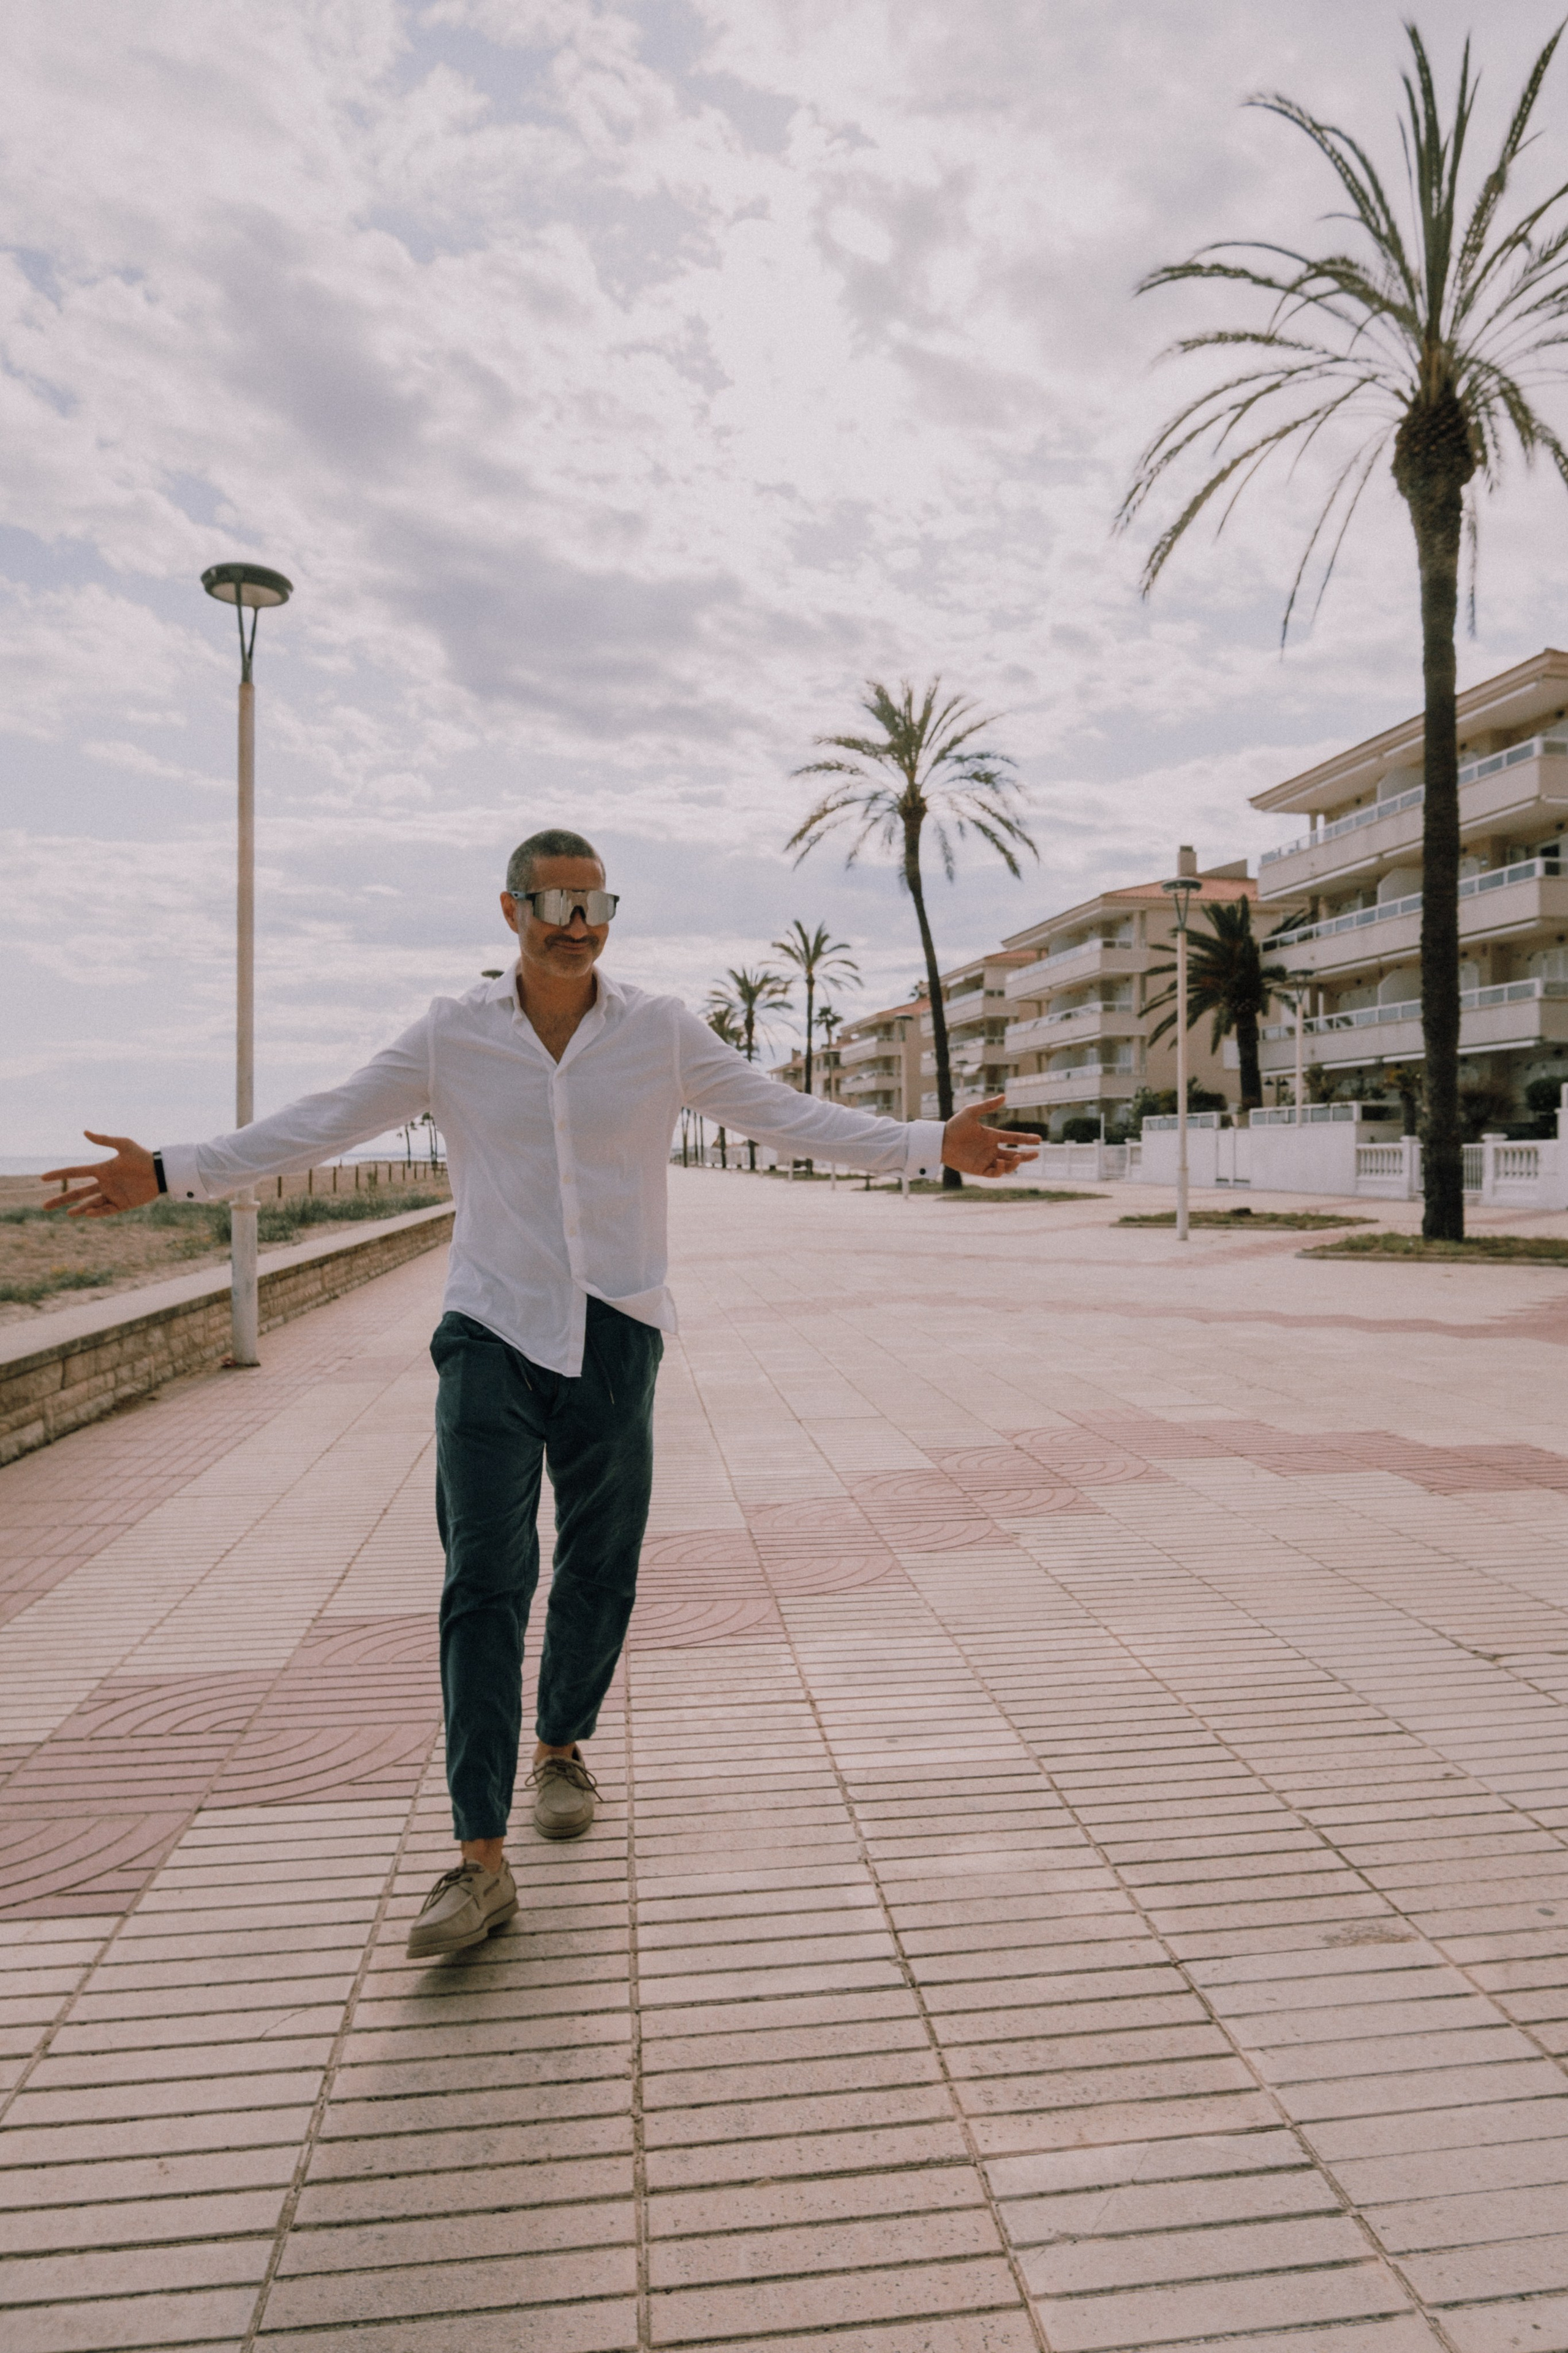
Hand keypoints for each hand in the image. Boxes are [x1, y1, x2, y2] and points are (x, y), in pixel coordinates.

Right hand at [42, 1132, 159, 1217]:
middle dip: (61, 1200)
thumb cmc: (143, 1156)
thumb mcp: (123, 1145)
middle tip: (44, 1206)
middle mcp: (104, 1183)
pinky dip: (97, 1212)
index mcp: (101, 1169)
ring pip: (90, 1204)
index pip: (75, 1173)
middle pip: (77, 1193)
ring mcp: (112, 1195)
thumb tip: (84, 1132)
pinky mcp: (122, 1204)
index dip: (59, 1174)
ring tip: (69, 1213)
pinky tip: (88, 1212)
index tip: (43, 1177)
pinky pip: (107, 1210)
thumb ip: (104, 1140)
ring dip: (79, 1209)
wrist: (161, 1171)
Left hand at [941, 1096, 1039, 1176]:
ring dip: (1014, 1163)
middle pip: (1013, 1154)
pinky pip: (995, 1172)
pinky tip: (1003, 1163)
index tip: (1038, 1139)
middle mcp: (991, 1149)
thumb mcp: (971, 1112)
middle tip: (1036, 1154)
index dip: (1026, 1138)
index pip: (1013, 1138)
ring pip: (1007, 1165)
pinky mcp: (979, 1169)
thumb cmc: (954, 1126)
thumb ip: (987, 1105)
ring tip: (1018, 1157)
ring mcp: (986, 1160)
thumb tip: (1004, 1096)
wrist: (940, 1141)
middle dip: (1026, 1155)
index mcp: (991, 1136)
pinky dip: (1002, 1170)